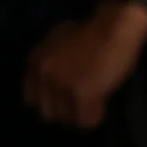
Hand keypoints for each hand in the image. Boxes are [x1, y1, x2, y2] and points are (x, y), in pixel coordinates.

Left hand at [23, 0, 146, 129]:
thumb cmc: (90, 32)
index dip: (51, 102)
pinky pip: (87, 120)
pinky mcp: (82, 94)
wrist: (114, 26)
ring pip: (68, 119)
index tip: (64, 100)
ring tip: (93, 102)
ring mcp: (62, 86)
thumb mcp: (55, 45)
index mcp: (34, 62)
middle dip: (65, 111)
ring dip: (80, 114)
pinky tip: (102, 102)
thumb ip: (48, 64)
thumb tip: (49, 86)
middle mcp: (44, 75)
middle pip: (50, 113)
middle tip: (81, 104)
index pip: (32, 100)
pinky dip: (96, 116)